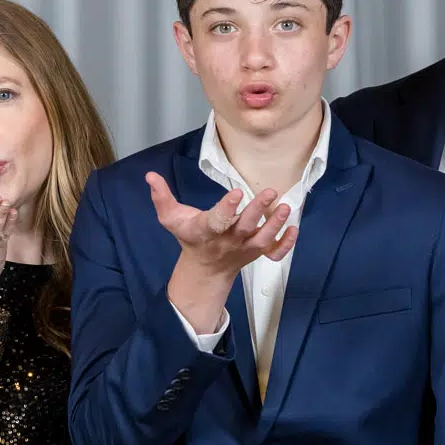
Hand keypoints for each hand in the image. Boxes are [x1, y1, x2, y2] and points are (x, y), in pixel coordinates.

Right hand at [147, 172, 294, 332]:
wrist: (206, 268)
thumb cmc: (191, 237)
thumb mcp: (171, 219)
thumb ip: (161, 198)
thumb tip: (150, 176)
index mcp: (207, 231)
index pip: (217, 220)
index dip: (226, 208)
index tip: (235, 193)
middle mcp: (228, 240)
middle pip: (245, 227)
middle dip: (257, 210)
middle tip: (270, 192)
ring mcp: (245, 248)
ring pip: (263, 239)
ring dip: (276, 224)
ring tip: (285, 207)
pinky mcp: (258, 252)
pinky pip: (275, 253)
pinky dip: (287, 244)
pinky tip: (294, 229)